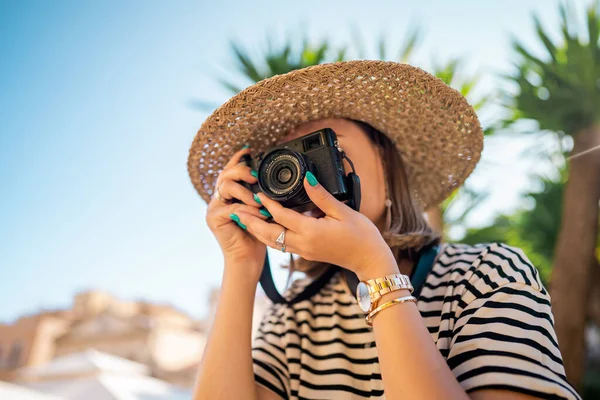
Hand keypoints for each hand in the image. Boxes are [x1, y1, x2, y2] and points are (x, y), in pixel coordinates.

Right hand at [205, 147, 268, 281]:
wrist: (249, 257)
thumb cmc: (258, 234)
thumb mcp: (264, 210)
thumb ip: (264, 195)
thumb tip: (276, 181)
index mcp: (231, 193)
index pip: (231, 170)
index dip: (238, 159)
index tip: (249, 151)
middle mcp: (220, 197)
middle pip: (225, 173)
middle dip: (241, 171)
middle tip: (255, 177)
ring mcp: (214, 207)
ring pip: (226, 187)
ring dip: (244, 191)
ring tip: (258, 200)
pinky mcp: (214, 218)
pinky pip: (230, 207)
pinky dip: (245, 209)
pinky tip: (257, 213)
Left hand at [234, 172, 397, 280]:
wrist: (369, 260)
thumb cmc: (361, 236)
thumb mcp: (343, 211)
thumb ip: (321, 195)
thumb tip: (307, 178)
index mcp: (311, 232)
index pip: (281, 216)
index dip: (267, 203)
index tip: (256, 192)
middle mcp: (304, 243)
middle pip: (269, 233)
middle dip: (252, 222)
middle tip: (236, 210)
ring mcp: (304, 251)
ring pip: (273, 241)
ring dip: (257, 230)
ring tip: (244, 219)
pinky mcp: (307, 253)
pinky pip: (282, 244)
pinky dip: (270, 236)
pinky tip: (265, 227)